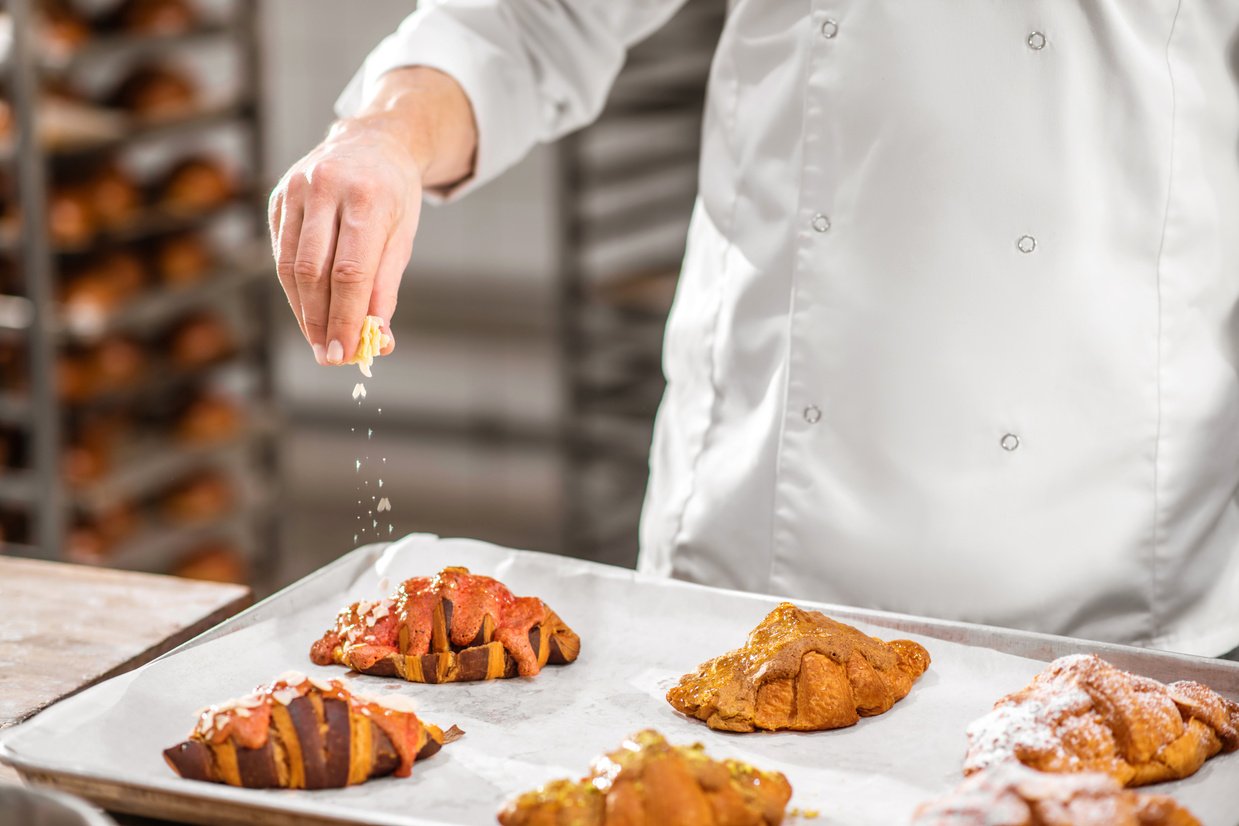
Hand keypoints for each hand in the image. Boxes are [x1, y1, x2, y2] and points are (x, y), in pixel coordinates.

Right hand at [267, 67, 476, 364]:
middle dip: (320, 320)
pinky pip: (280, 251)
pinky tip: (306, 309)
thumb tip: (376, 340)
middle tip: (328, 356)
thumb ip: (385, 287)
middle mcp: (326, 188)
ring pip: (290, 264)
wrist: (373, 140)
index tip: (344, 353)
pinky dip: (292, 286)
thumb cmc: (394, 195)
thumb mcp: (402, 236)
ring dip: (302, 310)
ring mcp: (296, 189)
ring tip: (318, 340)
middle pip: (314, 271)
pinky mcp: (279, 196)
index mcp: (366, 198)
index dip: (345, 317)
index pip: (350, 272)